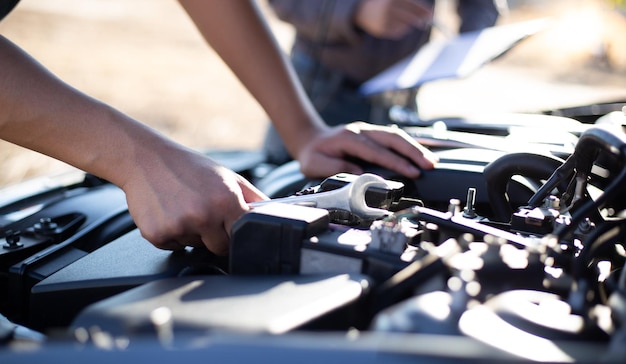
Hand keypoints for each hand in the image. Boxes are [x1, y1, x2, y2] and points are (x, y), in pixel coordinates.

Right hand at [121, 147, 266, 254]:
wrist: (146, 159)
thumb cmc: (188, 167)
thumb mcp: (228, 177)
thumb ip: (254, 198)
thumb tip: (275, 214)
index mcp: (225, 201)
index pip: (243, 235)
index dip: (238, 231)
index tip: (232, 226)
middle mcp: (203, 216)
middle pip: (220, 248)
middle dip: (216, 236)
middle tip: (204, 214)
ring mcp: (179, 227)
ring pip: (195, 246)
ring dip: (193, 234)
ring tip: (184, 208)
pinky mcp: (157, 235)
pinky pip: (173, 246)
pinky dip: (172, 234)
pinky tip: (169, 212)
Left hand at [297, 121, 437, 177]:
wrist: (310, 139)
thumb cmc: (313, 154)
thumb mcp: (315, 164)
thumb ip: (334, 167)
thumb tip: (358, 171)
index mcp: (348, 138)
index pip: (377, 151)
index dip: (395, 161)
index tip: (411, 172)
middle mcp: (361, 130)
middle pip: (392, 138)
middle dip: (413, 152)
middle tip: (429, 165)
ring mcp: (368, 130)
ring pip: (396, 136)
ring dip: (415, 148)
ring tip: (431, 161)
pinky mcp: (373, 135)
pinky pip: (394, 137)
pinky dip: (410, 145)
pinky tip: (423, 153)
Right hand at [354, 0, 433, 38]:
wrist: (362, 11)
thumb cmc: (385, 4)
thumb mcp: (395, 0)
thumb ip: (411, 4)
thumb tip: (428, 15)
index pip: (412, 4)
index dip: (423, 9)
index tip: (432, 14)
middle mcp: (387, 8)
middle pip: (410, 17)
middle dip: (419, 20)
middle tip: (424, 23)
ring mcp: (383, 20)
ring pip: (404, 26)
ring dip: (409, 25)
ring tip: (404, 20)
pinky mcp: (380, 30)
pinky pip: (397, 33)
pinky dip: (401, 30)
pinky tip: (396, 25)